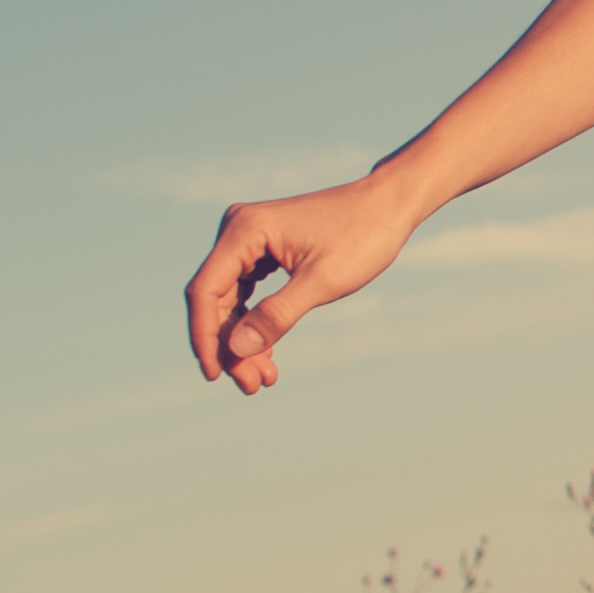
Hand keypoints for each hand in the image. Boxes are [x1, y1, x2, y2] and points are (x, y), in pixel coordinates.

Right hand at [182, 177, 423, 394]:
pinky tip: (267, 355)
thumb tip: (235, 350)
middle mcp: (238, 230)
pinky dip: (256, 323)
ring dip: (243, 340)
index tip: (216, 375)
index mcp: (245, 230)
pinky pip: (247, 292)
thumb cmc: (362, 236)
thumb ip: (277, 315)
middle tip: (252, 386)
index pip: (206, 291)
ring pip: (231, 301)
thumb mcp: (322, 282)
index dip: (205, 337)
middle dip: (230, 346)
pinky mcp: (262, 249)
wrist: (389, 206)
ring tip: (262, 378)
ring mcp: (249, 239)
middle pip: (216, 300)